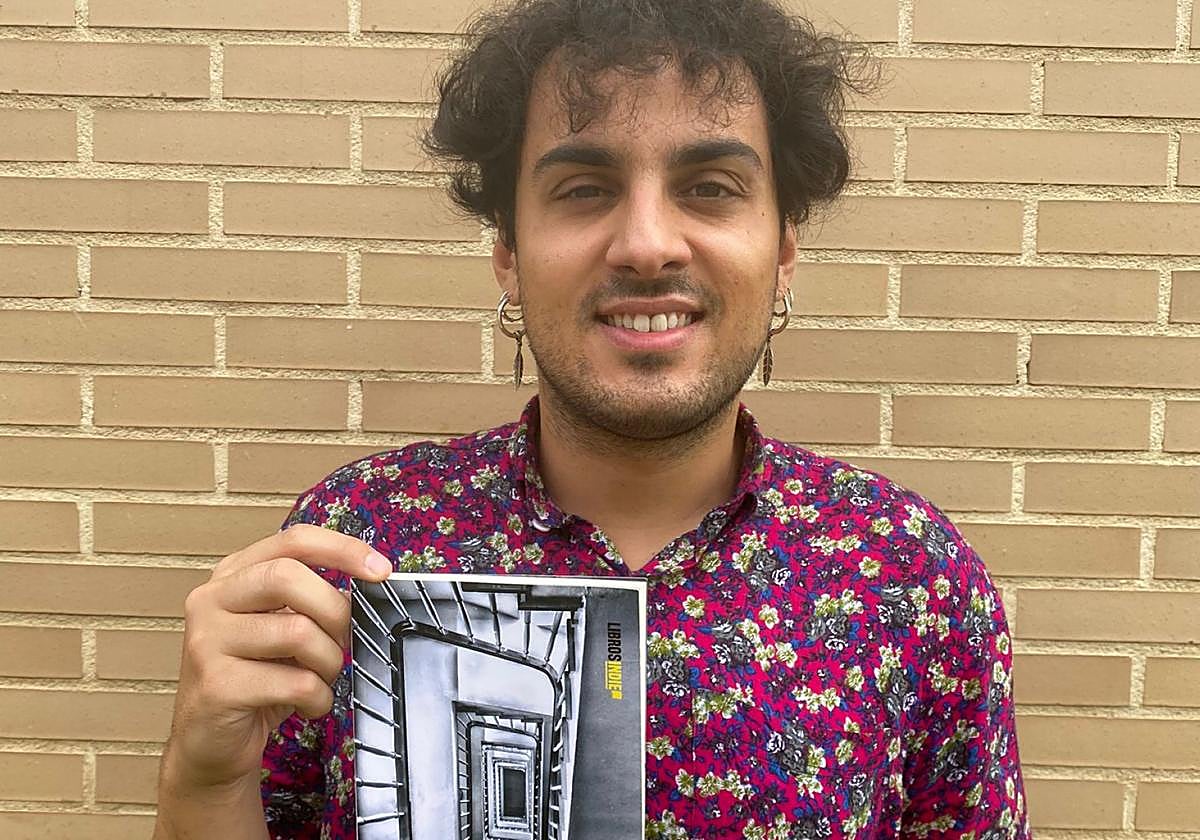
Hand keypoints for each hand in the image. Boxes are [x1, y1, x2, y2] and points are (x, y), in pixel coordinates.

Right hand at [160, 524, 391, 794]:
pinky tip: (309, 705)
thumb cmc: (257, 679)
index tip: (382, 570)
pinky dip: (318, 698)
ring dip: (329, 662)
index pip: (293, 541)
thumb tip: (368, 585)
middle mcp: (212, 600)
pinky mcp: (217, 687)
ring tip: (322, 679)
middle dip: (335, 611)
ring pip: (298, 632)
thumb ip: (312, 601)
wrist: (209, 744)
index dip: (342, 549)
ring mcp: (207, 642)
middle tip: (346, 641)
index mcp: (233, 576)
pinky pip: (295, 683)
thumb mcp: (283, 628)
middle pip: (288, 578)